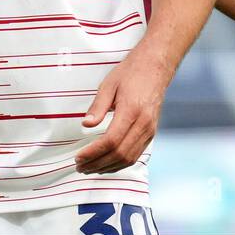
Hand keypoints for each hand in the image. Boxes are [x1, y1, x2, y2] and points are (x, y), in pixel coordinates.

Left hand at [75, 48, 170, 173]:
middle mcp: (143, 123)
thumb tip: (85, 124)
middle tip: (80, 166)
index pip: (111, 140)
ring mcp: (150, 130)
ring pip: (129, 158)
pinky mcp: (151, 133)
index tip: (79, 157)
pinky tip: (106, 164)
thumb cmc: (131, 73)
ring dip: (108, 167)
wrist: (156, 66)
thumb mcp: (109, 84)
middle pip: (120, 154)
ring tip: (90, 168)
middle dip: (98, 164)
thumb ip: (98, 106)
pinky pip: (136, 155)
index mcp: (132, 110)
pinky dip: (119, 163)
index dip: (94, 152)